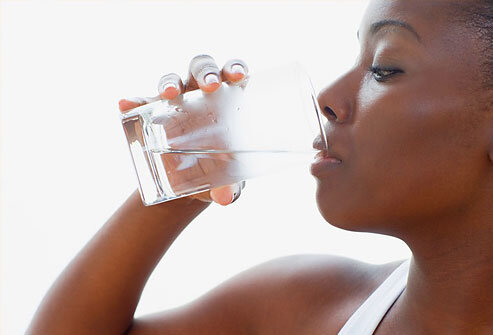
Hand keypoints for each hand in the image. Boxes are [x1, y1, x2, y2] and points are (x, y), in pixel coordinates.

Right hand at [119, 55, 247, 205]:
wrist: (188, 181)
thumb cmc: (217, 171)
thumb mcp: (225, 179)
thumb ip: (230, 187)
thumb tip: (225, 198)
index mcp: (226, 100)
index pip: (232, 74)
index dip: (236, 68)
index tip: (239, 76)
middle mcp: (200, 94)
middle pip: (202, 69)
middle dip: (206, 72)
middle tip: (210, 85)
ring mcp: (175, 102)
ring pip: (173, 79)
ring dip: (170, 82)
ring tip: (169, 93)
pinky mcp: (152, 113)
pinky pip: (141, 103)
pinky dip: (132, 101)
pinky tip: (125, 104)